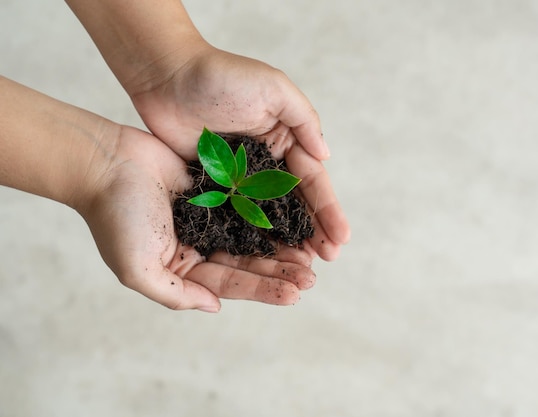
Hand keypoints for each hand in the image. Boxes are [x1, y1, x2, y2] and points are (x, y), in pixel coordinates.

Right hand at [80, 126, 316, 311]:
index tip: (296, 294)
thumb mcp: (138, 269)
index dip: (263, 290)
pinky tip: (293, 221)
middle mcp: (198, 246)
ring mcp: (208, 217)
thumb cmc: (116, 217)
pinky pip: (248, 204)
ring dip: (279, 247)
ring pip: (252, 237)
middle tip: (311, 278)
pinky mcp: (215, 189)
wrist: (105, 161)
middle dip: (278, 272)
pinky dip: (269, 214)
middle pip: (246, 263)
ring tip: (309, 256)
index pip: (230, 285)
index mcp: (182, 268)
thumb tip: (214, 307)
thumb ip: (176, 293)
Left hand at [129, 43, 350, 259]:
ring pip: (269, 216)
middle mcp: (267, 162)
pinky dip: (252, 235)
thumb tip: (327, 156)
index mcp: (286, 140)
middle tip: (327, 260)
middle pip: (295, 204)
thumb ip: (304, 121)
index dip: (328, 210)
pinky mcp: (214, 186)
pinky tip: (263, 256)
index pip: (313, 181)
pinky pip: (237, 215)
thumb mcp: (274, 88)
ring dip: (286, 240)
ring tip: (302, 267)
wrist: (167, 76)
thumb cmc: (223, 76)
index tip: (341, 238)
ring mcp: (240, 177)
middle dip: (313, 232)